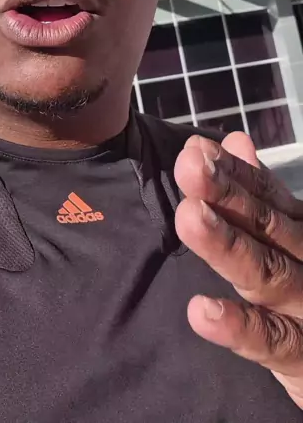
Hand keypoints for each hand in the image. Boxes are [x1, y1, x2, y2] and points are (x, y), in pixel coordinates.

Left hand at [174, 132, 302, 408]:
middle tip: (189, 166)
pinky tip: (201, 311)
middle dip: (226, 194)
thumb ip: (263, 195)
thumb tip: (235, 140)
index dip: (232, 172)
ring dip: (227, 245)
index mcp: (300, 232)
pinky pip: (272, 342)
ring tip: (189, 218)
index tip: (195, 148)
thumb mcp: (291, 240)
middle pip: (266, 225)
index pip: (266, 196)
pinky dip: (240, 328)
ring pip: (267, 273)